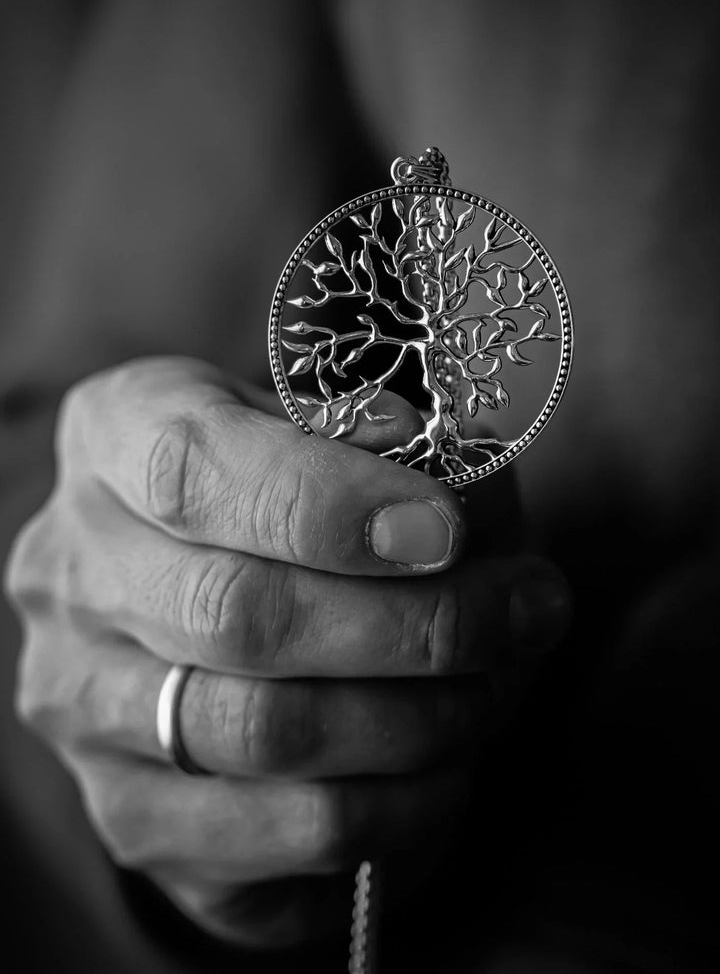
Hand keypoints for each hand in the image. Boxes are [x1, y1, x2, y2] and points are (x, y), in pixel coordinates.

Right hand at [4, 356, 569, 948]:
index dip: (331, 504)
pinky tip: (446, 770)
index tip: (450, 531)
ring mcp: (84, 705)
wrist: (206, 596)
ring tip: (498, 686)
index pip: (195, 470)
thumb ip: (395, 446)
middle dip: (415, 623)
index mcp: (111, 439)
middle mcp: (73, 573)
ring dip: (419, 719)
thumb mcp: (330, 428)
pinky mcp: (133, 815)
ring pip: (262, 736)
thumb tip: (476, 506)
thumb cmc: (287, 491)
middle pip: (238, 614)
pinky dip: (396, 812)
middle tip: (523, 611)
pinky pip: (281, 839)